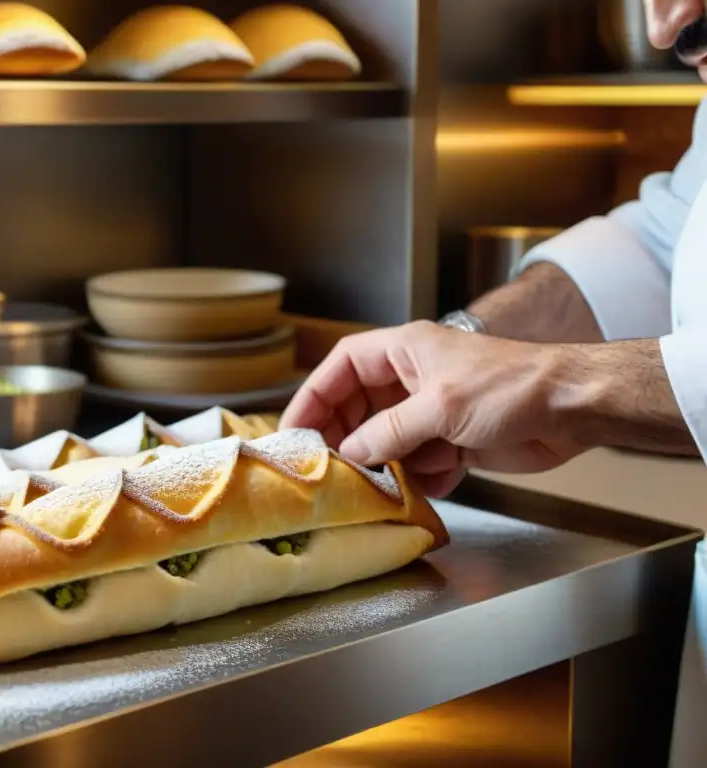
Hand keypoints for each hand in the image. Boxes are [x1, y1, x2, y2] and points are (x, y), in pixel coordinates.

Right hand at [279, 321, 586, 497]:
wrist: (573, 408)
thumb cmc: (511, 386)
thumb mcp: (439, 406)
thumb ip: (389, 432)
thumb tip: (353, 453)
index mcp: (405, 352)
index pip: (342, 367)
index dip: (314, 395)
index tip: (294, 428)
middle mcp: (413, 380)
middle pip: (359, 408)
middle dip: (349, 438)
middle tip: (332, 468)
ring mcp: (432, 412)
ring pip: (387, 441)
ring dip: (387, 465)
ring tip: (384, 484)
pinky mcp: (453, 441)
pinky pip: (419, 464)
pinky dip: (422, 478)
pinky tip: (436, 482)